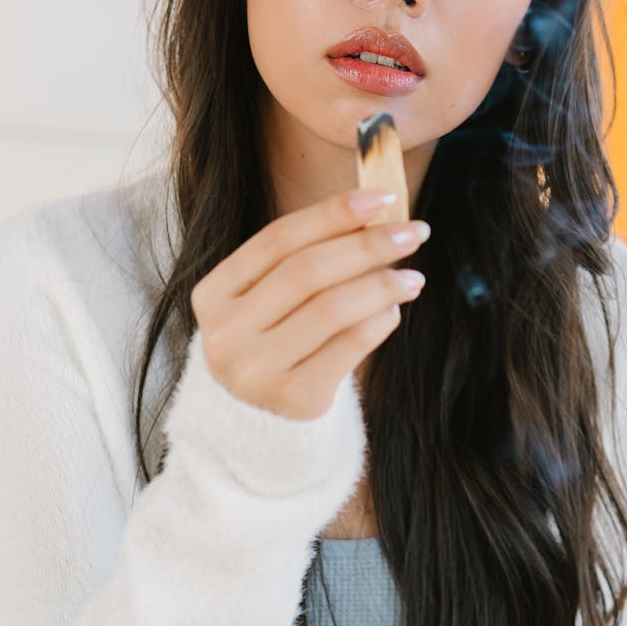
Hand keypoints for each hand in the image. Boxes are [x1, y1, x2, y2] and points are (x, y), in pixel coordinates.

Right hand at [190, 189, 429, 419]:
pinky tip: (394, 311)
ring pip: (332, 307)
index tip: (381, 198)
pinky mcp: (294, 400)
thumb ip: (304, 258)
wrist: (256, 427)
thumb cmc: (272, 345)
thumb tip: (374, 213)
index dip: (333, 213)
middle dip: (367, 245)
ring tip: (412, 276)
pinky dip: (379, 321)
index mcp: (212, 295)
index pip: (278, 238)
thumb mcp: (267, 301)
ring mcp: (256, 371)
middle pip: (307, 270)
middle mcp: (226, 333)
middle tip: (413, 231)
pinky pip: (350, 346)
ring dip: (382, 284)